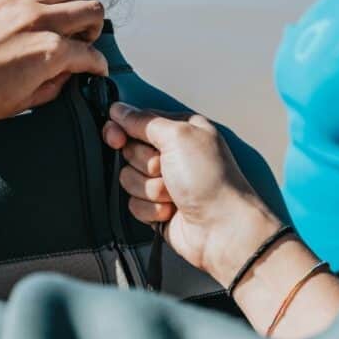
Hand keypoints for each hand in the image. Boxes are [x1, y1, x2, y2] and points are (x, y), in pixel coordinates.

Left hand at [0, 0, 107, 131]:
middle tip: (80, 41)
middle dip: (93, 28)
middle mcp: (38, 21)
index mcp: (49, 53)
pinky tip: (26, 8)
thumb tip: (70, 72)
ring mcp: (14, 2)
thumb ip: (55, 85)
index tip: (94, 69)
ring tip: (56, 21)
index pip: (92, 54)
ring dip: (70, 6)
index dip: (97, 65)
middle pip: (91, 9)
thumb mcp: (23, 103)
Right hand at [103, 104, 283, 284]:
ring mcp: (165, 182)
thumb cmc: (212, 180)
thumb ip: (145, 121)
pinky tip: (172, 210)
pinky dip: (151, 209)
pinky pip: (133, 203)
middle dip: (144, 163)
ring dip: (149, 188)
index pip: (137, 122)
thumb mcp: (179, 136)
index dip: (122, 130)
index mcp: (180, 130)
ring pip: (128, 179)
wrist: (222, 228)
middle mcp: (173, 154)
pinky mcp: (157, 207)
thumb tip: (120, 111)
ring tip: (174, 193)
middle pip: (129, 151)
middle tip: (166, 169)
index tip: (117, 138)